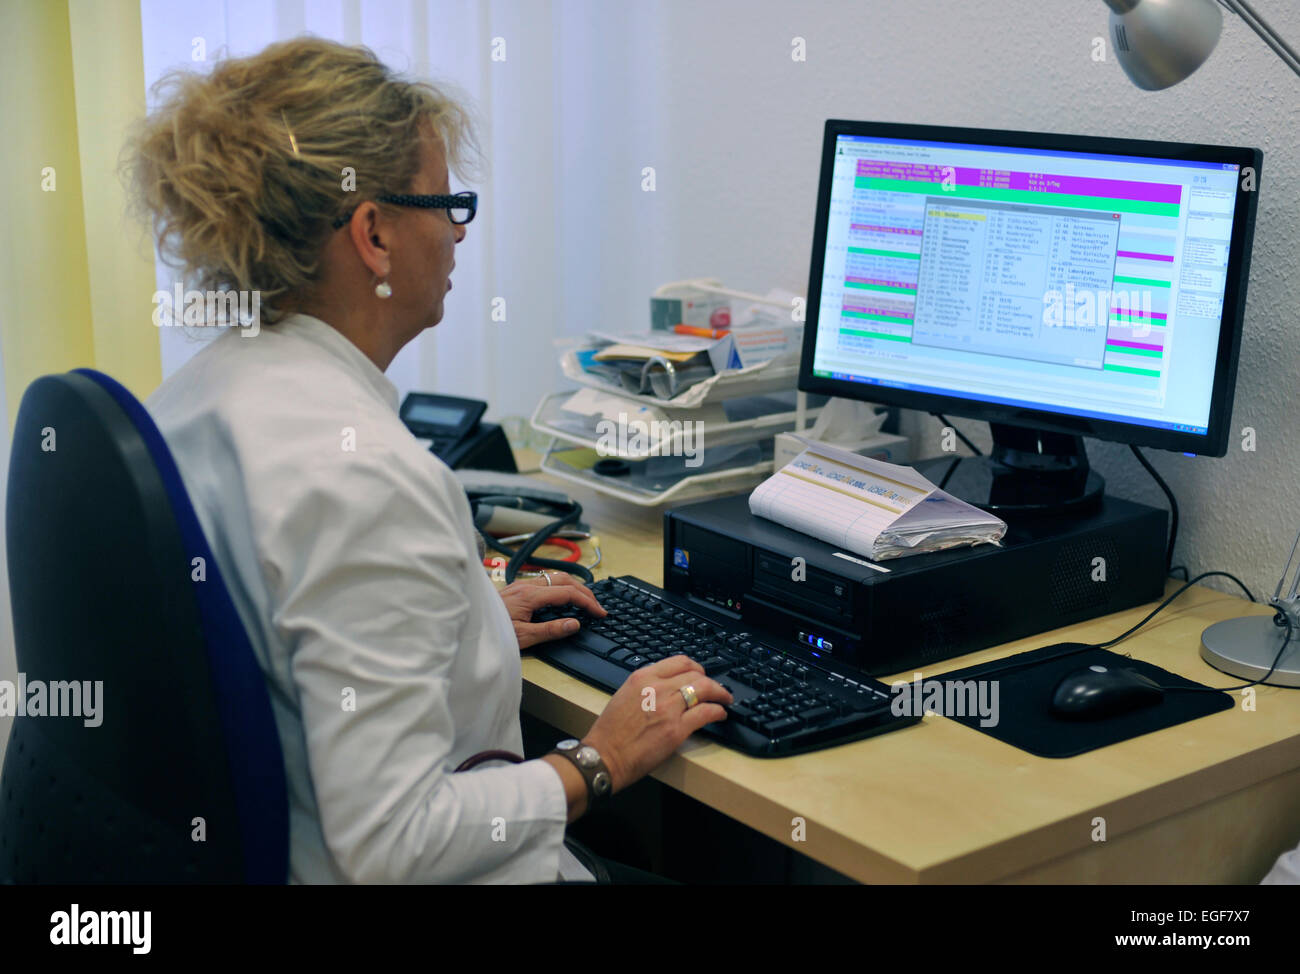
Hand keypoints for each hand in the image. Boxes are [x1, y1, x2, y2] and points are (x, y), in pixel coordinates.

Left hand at [499, 573, 606, 650]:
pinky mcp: (516, 589)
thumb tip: (575, 624)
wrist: (468, 625)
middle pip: (564, 580)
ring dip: (573, 586)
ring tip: (585, 599)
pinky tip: (562, 597)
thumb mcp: (523, 637)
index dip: (587, 602)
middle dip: (584, 591)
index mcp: (530, 595)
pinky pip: (545, 581)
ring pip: (554, 577)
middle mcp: (526, 585)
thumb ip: (551, 630)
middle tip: (597, 606)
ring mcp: (521, 585)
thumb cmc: (492, 633)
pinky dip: (560, 586)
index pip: (567, 593)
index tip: (600, 612)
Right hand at [582, 655, 732, 792]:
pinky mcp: (677, 729)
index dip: (696, 667)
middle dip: (711, 681)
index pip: (679, 661)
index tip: (701, 674)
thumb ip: (646, 687)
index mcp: (642, 678)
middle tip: (716, 689)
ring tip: (725, 699)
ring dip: (720, 693)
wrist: (604, 756)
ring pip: (705, 690)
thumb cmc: (610, 733)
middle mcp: (657, 688)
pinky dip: (718, 711)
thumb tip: (667, 687)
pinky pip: (706, 713)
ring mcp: (668, 708)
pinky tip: (720, 714)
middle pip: (695, 674)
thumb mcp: (624, 696)